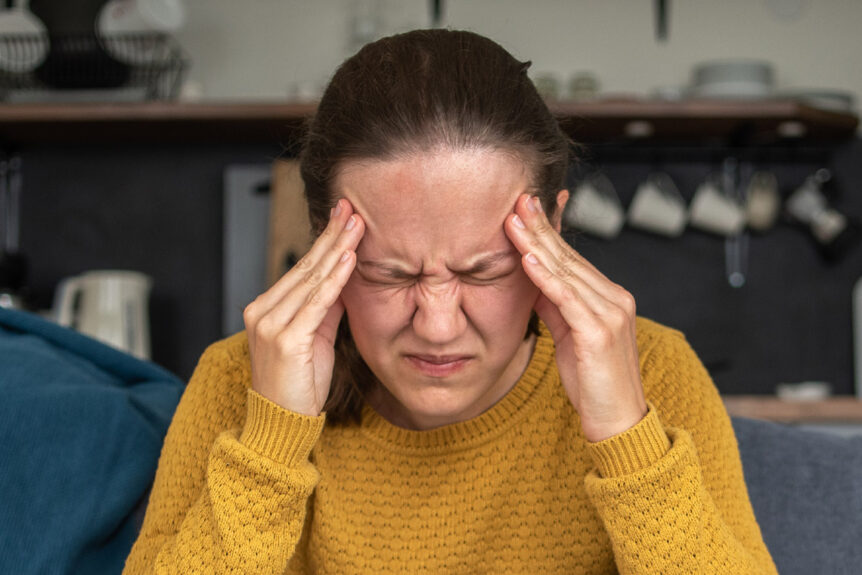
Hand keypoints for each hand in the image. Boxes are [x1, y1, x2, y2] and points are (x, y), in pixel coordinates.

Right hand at [243, 199, 364, 415]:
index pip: (302, 268)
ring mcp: (270, 324)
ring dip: (337, 248)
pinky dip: (335, 279)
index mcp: (266, 308)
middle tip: (352, 208)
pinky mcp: (284, 339)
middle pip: (306, 266)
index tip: (343, 217)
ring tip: (356, 225)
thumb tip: (344, 280)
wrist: (281, 424)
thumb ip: (326, 309)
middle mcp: (262, 311)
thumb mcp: (316, 339)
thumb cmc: (300, 385)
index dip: (325, 240)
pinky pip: (316, 303)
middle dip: (332, 235)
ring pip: (311, 279)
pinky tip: (348, 258)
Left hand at [505, 193, 646, 441]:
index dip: (547, 232)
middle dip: (540, 227)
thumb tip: (533, 275)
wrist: (618, 424)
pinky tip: (528, 258)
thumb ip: (555, 305)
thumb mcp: (569, 336)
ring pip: (566, 271)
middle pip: (569, 257)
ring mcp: (610, 314)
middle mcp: (615, 299)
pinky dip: (545, 276)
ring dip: (537, 243)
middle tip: (517, 199)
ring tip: (514, 220)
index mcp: (610, 297)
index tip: (524, 208)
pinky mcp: (600, 333)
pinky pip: (567, 297)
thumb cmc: (593, 383)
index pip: (572, 258)